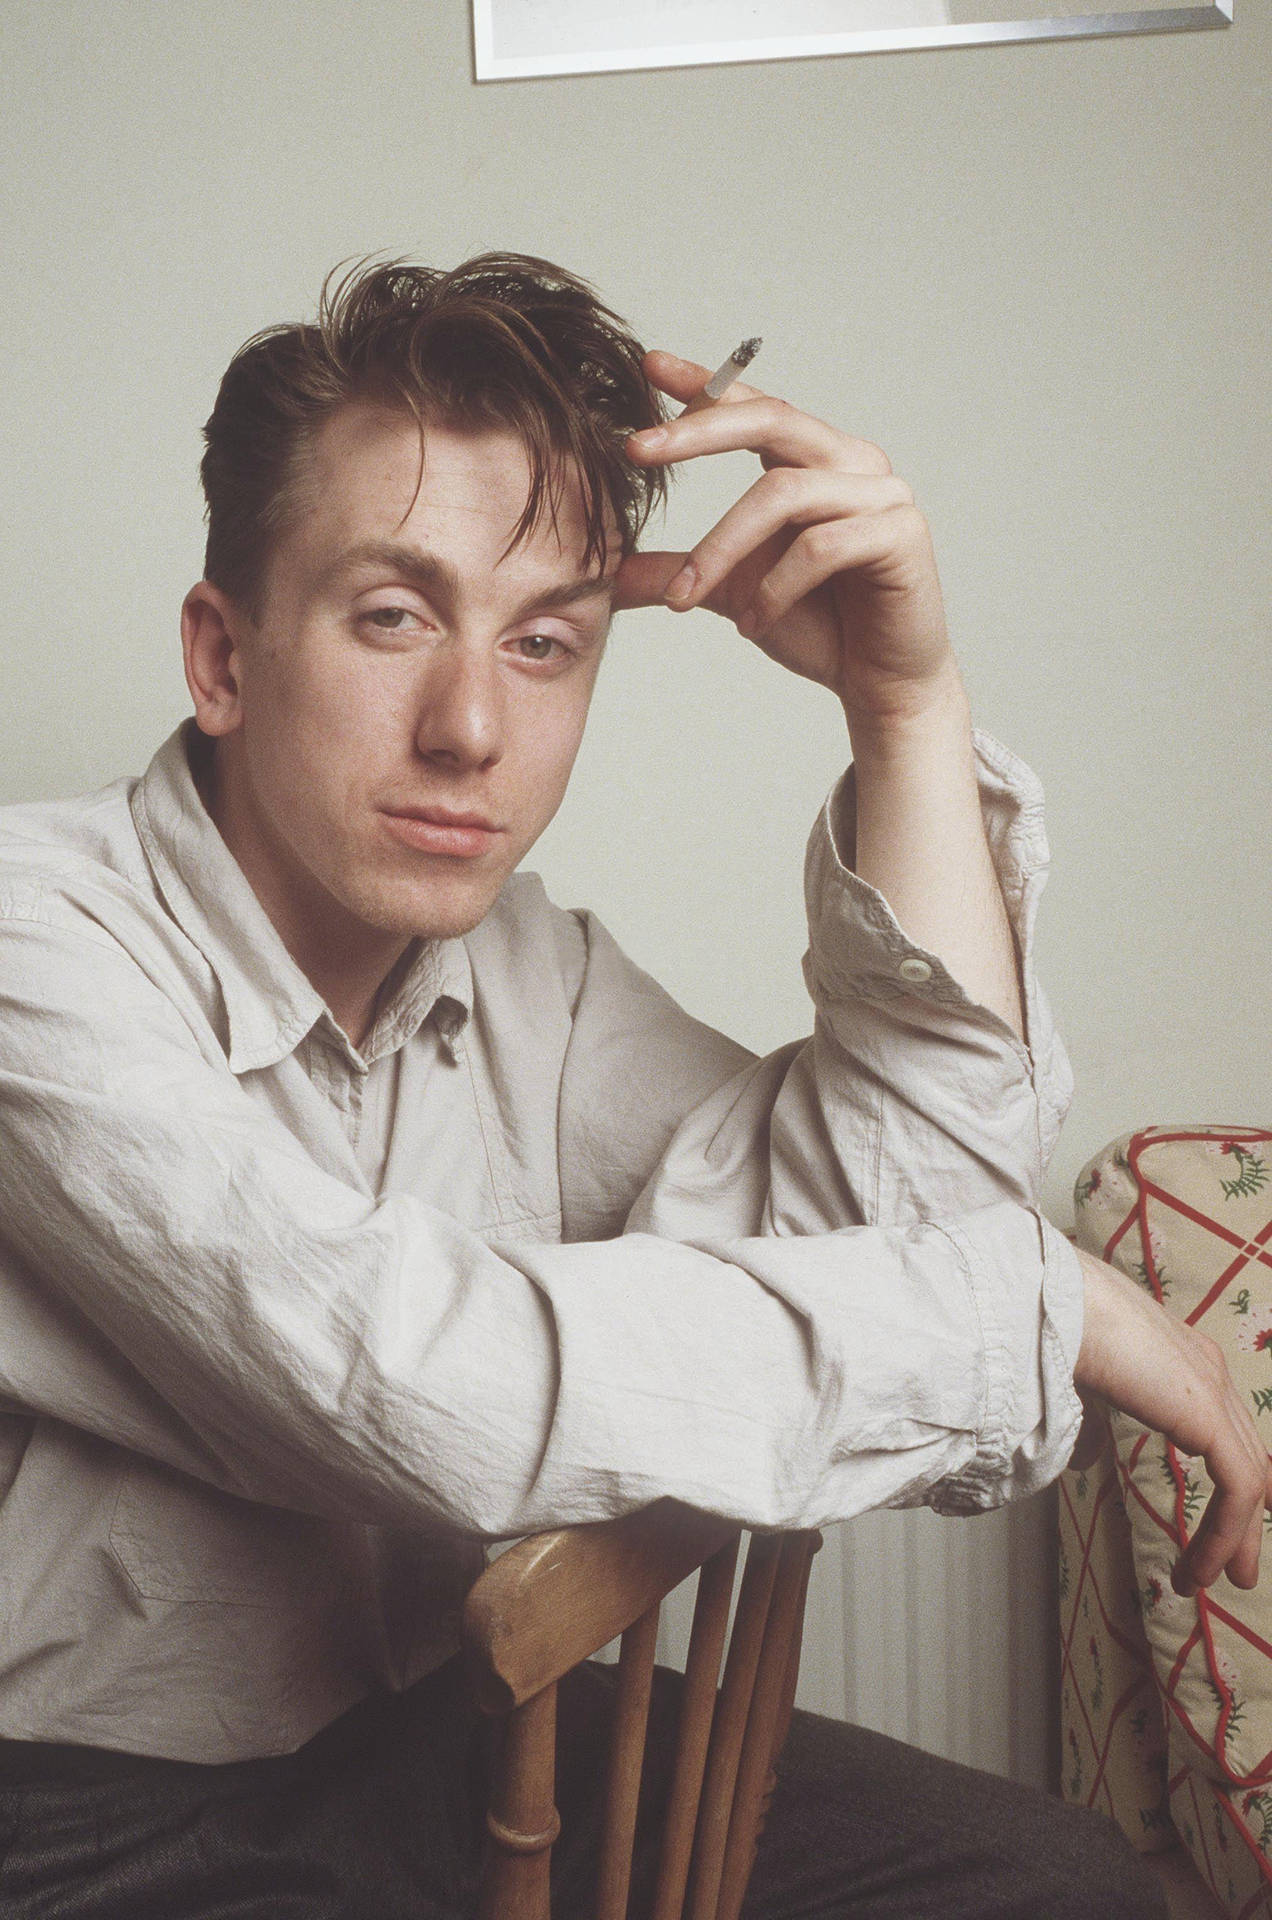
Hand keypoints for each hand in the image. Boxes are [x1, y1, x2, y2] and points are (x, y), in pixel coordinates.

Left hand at [615, 350, 957, 735]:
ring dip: (721, 548)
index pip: (757, 407)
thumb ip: (681, 573)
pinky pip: (822, 546)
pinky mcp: (902, 535)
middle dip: (698, 432)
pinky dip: (775, 588)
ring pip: (783, 494)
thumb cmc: (817, 628)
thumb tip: (611, 573)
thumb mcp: (733, 593)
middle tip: (637, 449)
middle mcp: (853, 463)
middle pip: (773, 419)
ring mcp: (883, 494)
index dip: (707, 385)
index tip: (650, 366)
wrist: (878, 683)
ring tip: (687, 598)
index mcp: (816, 460)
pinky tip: (753, 624)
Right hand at [1074, 1249, 1271, 1593]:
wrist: (1061, 1307)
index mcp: (1182, 1359)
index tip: (1225, 1523)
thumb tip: (1086, 1463)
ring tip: (1212, 1582)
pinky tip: (1203, 1566)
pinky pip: (1237, 1489)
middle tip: (1233, 1570)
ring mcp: (1215, 1392)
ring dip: (1233, 1539)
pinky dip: (1225, 1536)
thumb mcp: (1079, 1389)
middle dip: (1241, 1519)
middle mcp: (1209, 1371)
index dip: (1232, 1474)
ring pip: (1247, 1479)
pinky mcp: (1211, 1418)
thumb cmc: (1058, 1333)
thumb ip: (1089, 1427)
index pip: (1225, 1427)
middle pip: (1246, 1456)